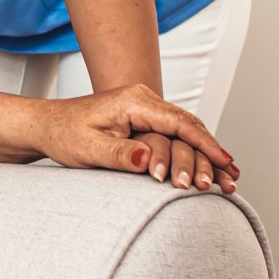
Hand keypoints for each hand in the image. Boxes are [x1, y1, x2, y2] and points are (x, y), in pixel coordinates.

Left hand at [39, 85, 238, 191]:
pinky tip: (209, 167)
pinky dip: (194, 150)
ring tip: (229, 178)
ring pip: (186, 130)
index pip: (180, 122)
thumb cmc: (64, 135)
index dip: (205, 144)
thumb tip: (147, 162)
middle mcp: (144, 99)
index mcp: (134, 101)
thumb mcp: (88, 148)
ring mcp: (146, 108)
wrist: (48, 125)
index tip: (225, 162)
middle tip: (231, 178)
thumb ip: (118, 154)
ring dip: (206, 153)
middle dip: (211, 153)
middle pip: (189, 125)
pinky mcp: (144, 120)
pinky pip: (176, 134)